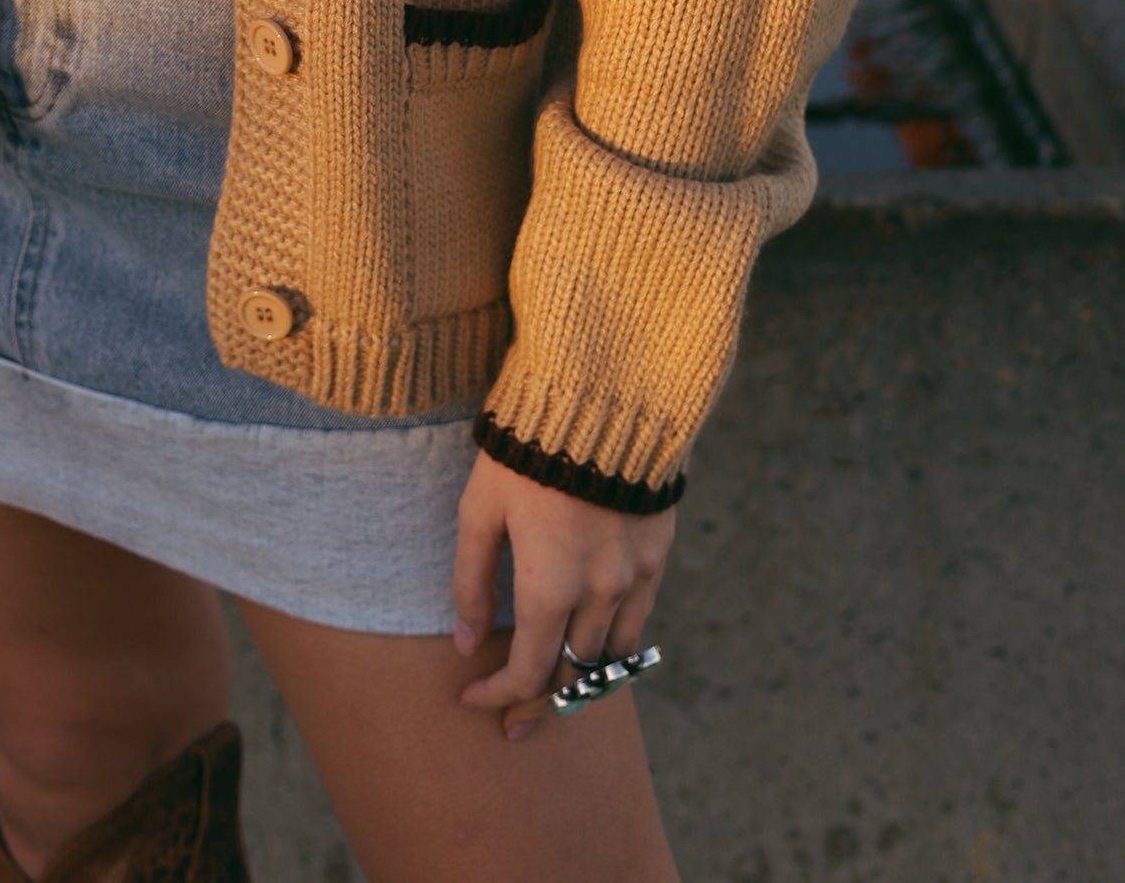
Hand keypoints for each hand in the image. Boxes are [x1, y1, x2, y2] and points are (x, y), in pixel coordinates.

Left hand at [451, 450, 674, 741]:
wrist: (602, 399)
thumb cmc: (527, 450)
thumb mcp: (481, 509)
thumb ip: (471, 581)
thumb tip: (466, 644)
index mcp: (550, 589)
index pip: (528, 674)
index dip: (498, 695)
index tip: (471, 698)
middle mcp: (598, 595)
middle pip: (573, 675)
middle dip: (540, 705)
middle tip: (514, 723)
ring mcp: (634, 578)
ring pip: (611, 657)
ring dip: (582, 680)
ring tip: (555, 691)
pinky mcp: (658, 555)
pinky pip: (639, 621)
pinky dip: (615, 643)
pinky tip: (594, 642)